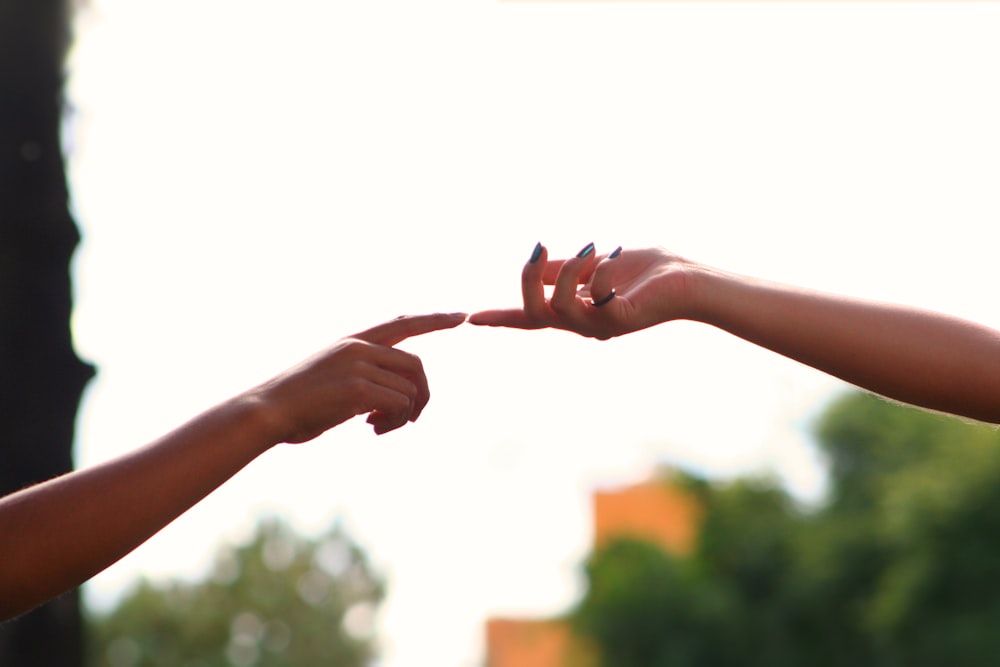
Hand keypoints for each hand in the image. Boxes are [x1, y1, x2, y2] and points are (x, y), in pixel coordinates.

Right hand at [250, 312, 465, 441]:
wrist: (265, 412)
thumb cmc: (297, 404)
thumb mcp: (332, 379)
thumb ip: (363, 377)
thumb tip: (396, 398)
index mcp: (352, 342)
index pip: (402, 322)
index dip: (434, 319)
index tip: (461, 315)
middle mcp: (358, 348)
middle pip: (416, 365)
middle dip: (422, 394)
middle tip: (408, 421)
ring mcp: (358, 366)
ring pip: (410, 389)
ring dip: (404, 415)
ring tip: (380, 427)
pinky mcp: (357, 389)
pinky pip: (399, 405)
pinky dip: (395, 422)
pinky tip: (372, 430)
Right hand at [469, 244, 694, 339]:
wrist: (689, 280)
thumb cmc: (647, 272)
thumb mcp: (594, 266)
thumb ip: (564, 270)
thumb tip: (534, 265)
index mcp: (574, 312)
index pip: (529, 317)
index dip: (500, 317)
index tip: (469, 318)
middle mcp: (583, 324)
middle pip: (533, 314)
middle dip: (527, 280)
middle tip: (539, 248)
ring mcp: (601, 326)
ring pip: (559, 308)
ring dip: (568, 272)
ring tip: (593, 247)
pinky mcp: (621, 322)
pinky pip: (597, 297)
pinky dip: (602, 270)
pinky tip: (616, 255)